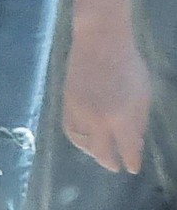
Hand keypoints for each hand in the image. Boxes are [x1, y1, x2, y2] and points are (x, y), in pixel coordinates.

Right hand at [63, 22, 152, 173]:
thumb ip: (138, 122)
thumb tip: (134, 143)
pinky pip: (69, 127)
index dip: (130, 161)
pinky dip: (77, 137)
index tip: (132, 168)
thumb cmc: (129, 65)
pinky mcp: (66, 101)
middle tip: (115, 166)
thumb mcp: (143, 95)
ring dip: (90, 151)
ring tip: (98, 152)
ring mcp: (78, 110)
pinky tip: (85, 136)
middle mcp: (96, 119)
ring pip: (81, 141)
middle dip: (108, 162)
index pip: (125, 150)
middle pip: (100, 151)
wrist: (99, 41)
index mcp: (120, 118)